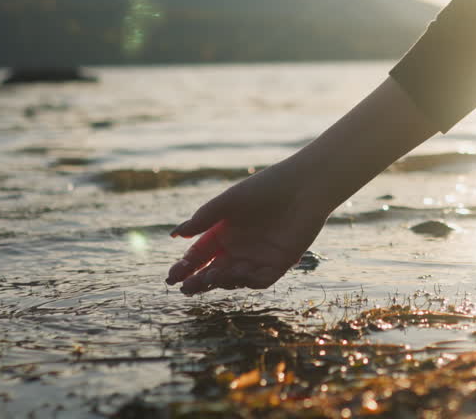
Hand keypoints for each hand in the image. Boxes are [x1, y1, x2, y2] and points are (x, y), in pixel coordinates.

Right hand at [165, 161, 332, 294]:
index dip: (185, 266)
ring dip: (220, 281)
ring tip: (208, 278)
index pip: (200, 254)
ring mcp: (258, 257)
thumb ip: (203, 218)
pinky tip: (236, 274)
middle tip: (184, 288)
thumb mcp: (229, 201)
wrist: (303, 187)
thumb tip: (175, 235)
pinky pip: (259, 280)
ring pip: (233, 278)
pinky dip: (246, 280)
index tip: (171, 277)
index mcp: (224, 231)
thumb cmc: (265, 188)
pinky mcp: (279, 264)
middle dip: (198, 281)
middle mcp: (239, 247)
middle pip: (214, 271)